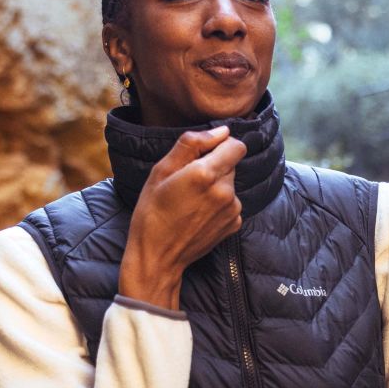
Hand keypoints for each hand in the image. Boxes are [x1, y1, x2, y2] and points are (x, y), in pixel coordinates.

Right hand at [119, 125, 245, 310]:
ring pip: (230, 184)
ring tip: (190, 202)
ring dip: (216, 187)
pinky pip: (231, 203)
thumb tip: (221, 131)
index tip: (202, 155)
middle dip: (213, 167)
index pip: (236, 145)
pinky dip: (218, 205)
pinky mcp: (234, 224)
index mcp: (206, 174)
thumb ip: (192, 144)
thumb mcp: (161, 171)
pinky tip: (198, 215)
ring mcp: (232, 210)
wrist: (157, 257)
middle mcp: (225, 191)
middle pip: (231, 164)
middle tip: (187, 183)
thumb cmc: (152, 212)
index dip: (220, 145)